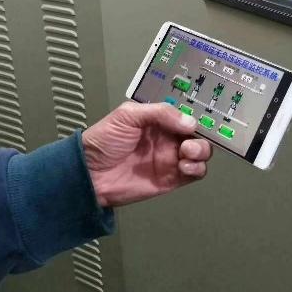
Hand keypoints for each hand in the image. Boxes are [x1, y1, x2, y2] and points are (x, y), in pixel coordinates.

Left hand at [82, 101, 212, 207]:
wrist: (90, 175)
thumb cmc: (103, 141)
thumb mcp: (127, 116)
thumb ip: (159, 113)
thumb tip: (189, 121)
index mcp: (158, 120)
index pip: (185, 114)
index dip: (195, 116)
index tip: (196, 120)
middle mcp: (167, 138)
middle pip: (198, 134)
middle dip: (201, 137)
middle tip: (188, 142)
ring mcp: (170, 158)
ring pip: (201, 153)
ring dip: (201, 152)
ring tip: (187, 153)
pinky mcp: (171, 179)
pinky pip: (195, 174)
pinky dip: (197, 169)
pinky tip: (185, 167)